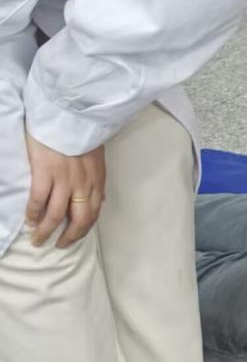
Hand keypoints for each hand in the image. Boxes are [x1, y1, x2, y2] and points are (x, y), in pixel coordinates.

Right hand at [24, 133, 106, 247]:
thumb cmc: (82, 134)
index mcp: (97, 180)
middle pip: (79, 219)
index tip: (74, 237)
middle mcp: (83, 184)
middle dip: (69, 237)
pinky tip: (29, 220)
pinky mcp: (45, 173)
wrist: (69, 115)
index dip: (84, 229)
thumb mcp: (97, 159)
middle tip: (58, 245)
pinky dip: (33, 213)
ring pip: (56, 215)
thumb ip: (97, 180)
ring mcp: (65, 180)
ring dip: (46, 231)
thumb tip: (101, 200)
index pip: (94, 212)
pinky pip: (38, 200)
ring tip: (38, 239)